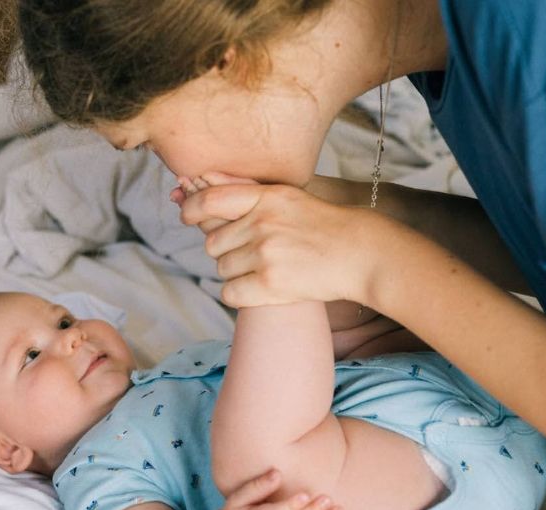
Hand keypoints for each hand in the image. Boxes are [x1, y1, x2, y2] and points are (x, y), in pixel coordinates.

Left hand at [179, 174, 388, 307]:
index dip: (190, 208)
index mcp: (266, 197)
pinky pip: (229, 292)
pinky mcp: (271, 284)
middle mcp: (263, 223)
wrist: (359, 254)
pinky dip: (238, 293)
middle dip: (225, 249)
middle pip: (213, 242)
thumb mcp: (285, 197)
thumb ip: (243, 191)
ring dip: (236, 271)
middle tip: (251, 250)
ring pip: (222, 268)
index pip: (210, 200)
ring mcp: (266, 254)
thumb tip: (197, 180)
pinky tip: (259, 287)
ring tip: (264, 267)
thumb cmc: (320, 225)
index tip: (186, 214)